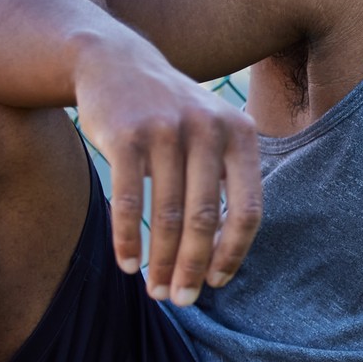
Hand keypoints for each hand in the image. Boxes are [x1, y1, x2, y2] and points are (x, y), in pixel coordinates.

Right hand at [72, 35, 262, 303]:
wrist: (113, 61)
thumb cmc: (168, 114)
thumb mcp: (210, 132)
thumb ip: (224, 182)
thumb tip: (223, 256)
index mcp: (239, 133)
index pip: (249, 209)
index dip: (234, 253)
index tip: (217, 282)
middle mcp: (207, 128)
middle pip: (206, 218)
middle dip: (193, 267)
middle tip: (182, 299)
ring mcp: (165, 129)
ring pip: (168, 214)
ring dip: (161, 261)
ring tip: (155, 289)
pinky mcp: (126, 134)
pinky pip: (129, 200)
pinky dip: (128, 239)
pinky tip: (127, 263)